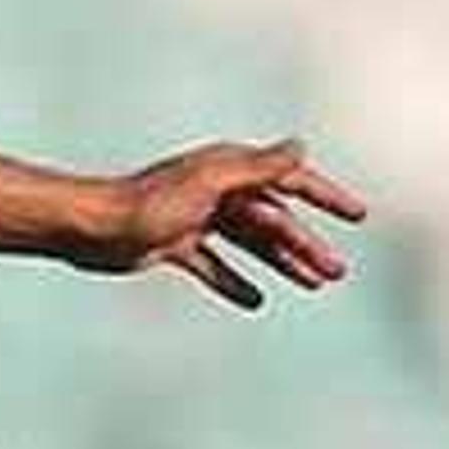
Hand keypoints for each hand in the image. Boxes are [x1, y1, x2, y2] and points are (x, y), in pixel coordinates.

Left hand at [76, 140, 365, 307]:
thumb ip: (257, 168)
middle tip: (336, 273)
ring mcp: (196, 220)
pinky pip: (213, 266)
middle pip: (273, 221)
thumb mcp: (210, 182)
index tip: (358, 215)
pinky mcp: (173, 246)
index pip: (290, 182)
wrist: (90, 228)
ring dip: (281, 264)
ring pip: (249, 244)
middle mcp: (216, 191)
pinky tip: (255, 300)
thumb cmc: (147, 202)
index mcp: (230, 170)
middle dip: (306, 245)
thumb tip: (301, 148)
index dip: (326, 197)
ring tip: (313, 285)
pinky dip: (233, 281)